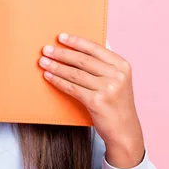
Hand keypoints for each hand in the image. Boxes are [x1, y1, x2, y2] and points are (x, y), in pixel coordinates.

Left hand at [39, 33, 144, 167]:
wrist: (124, 131)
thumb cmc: (117, 103)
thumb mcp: (118, 80)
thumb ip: (105, 64)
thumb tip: (82, 46)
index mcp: (122, 65)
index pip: (95, 48)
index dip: (76, 42)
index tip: (61, 37)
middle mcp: (117, 75)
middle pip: (83, 60)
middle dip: (62, 53)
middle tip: (46, 49)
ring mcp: (108, 89)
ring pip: (75, 73)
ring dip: (56, 66)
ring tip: (43, 61)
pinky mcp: (97, 102)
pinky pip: (72, 88)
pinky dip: (58, 81)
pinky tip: (48, 76)